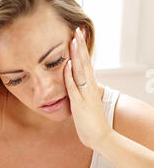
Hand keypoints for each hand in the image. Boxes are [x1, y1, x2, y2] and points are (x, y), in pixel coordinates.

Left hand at [64, 27, 111, 149]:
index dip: (81, 51)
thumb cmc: (91, 122)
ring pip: (80, 71)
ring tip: (73, 40)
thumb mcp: (85, 104)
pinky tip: (67, 64)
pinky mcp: (79, 104)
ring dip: (76, 55)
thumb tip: (74, 88)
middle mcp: (89, 88)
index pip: (86, 64)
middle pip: (85, 63)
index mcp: (90, 87)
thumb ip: (80, 94)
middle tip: (77, 30)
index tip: (78, 37)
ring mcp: (84, 95)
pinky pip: (74, 87)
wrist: (99, 136)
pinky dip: (70, 76)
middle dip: (80, 46)